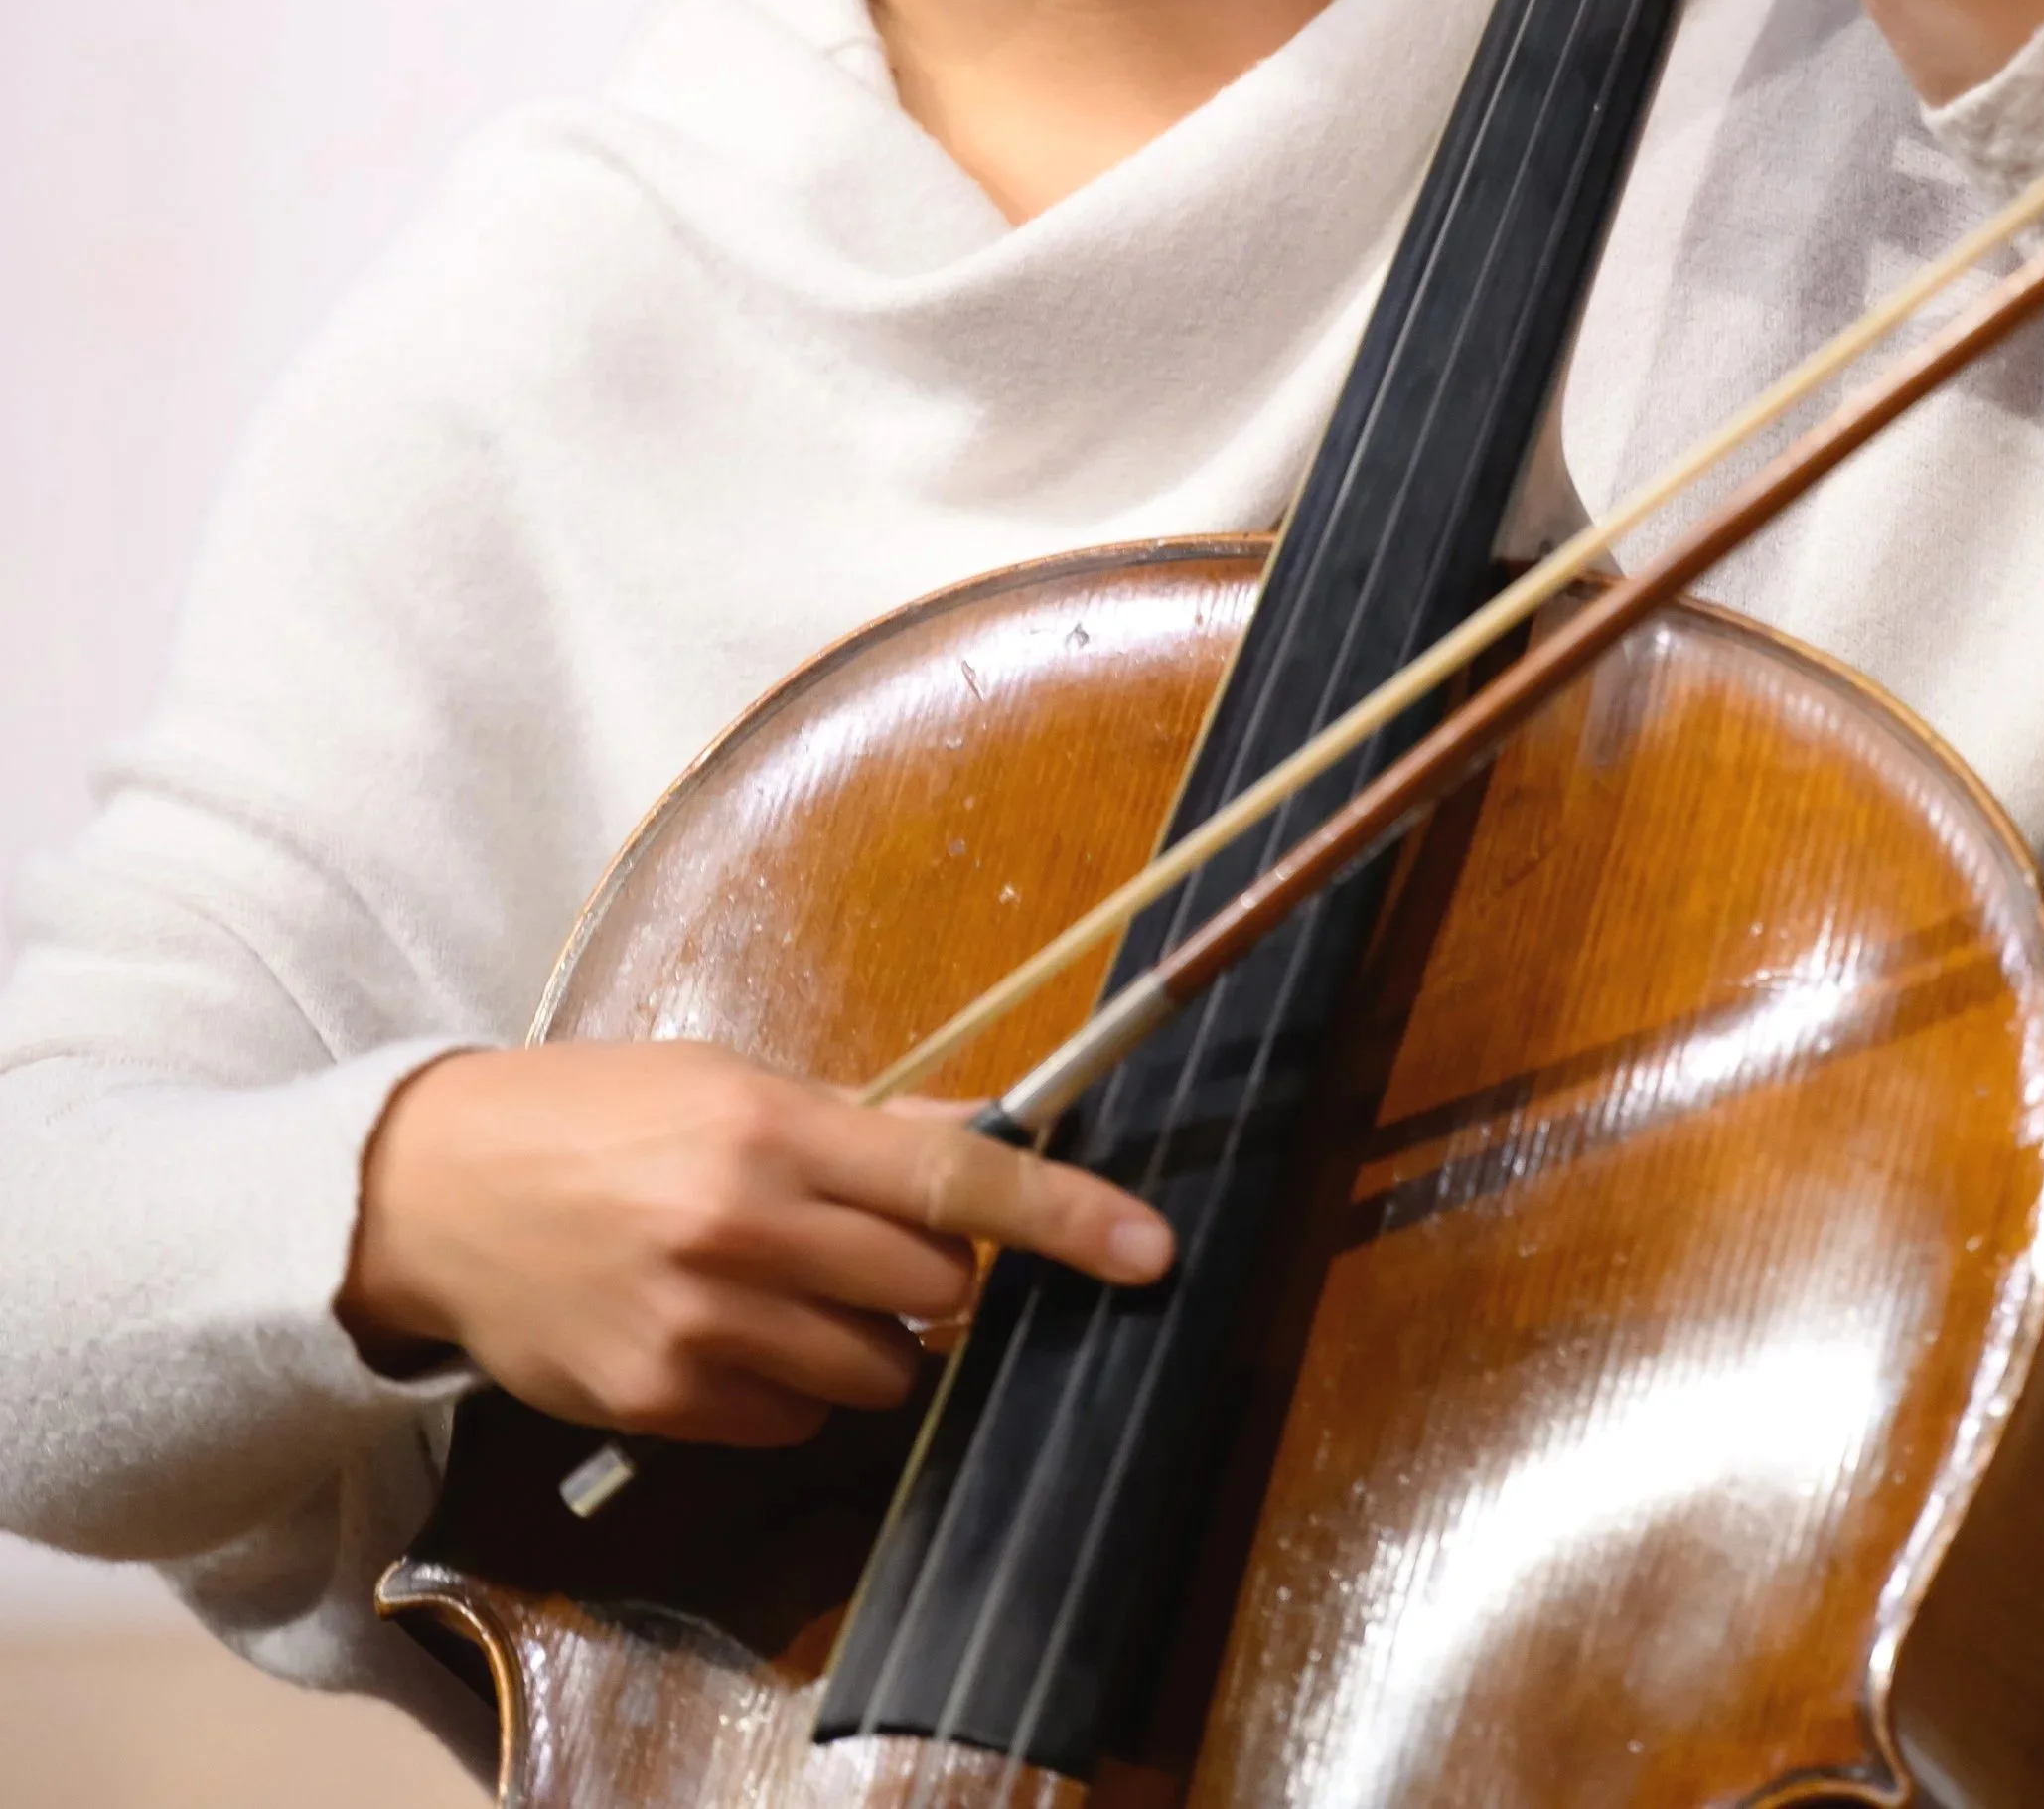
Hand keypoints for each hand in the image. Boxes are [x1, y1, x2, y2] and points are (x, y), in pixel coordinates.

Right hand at [337, 1040, 1174, 1447]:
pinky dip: (791, 1388)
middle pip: (932, 1292)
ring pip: (875, 1372)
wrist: (436, 1193)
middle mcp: (746, 1229)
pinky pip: (793, 1420)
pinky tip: (729, 1331)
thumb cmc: (597, 1116)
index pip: (953, 1180)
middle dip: (937, 1280)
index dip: (1063, 1217)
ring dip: (867, 1340)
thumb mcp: (731, 1081)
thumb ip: (867, 1120)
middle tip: (878, 1247)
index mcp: (772, 1129)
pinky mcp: (663, 1401)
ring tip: (790, 1285)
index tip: (1147, 1248)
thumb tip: (996, 1130)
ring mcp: (703, 1326)